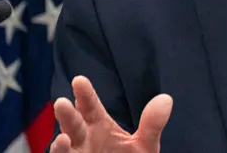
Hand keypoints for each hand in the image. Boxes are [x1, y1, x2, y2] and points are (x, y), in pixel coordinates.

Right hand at [50, 76, 172, 152]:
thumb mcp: (145, 146)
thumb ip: (152, 124)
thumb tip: (166, 98)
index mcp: (99, 127)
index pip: (91, 107)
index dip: (85, 94)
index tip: (79, 80)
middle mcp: (84, 141)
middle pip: (74, 126)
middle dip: (67, 115)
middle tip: (62, 103)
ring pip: (64, 149)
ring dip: (59, 145)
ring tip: (63, 138)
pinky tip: (64, 149)